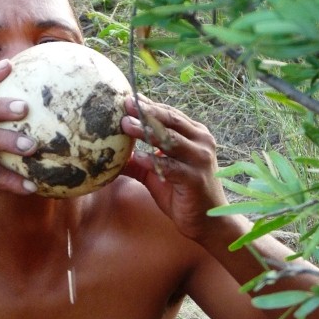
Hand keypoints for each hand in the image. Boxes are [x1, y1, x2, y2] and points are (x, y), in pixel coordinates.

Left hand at [121, 95, 232, 242]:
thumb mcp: (156, 174)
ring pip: (171, 139)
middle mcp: (201, 142)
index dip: (148, 105)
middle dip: (147, 111)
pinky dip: (154, 161)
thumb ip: (137, 161)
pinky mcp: (195, 179)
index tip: (127, 97)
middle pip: (170, 120)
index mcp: (194, 134)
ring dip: (146, 131)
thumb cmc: (182, 193)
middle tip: (125, 104)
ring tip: (125, 125)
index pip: (169, 114)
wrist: (207, 222)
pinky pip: (171, 166)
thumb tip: (110, 154)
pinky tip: (138, 157)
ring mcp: (200, 159)